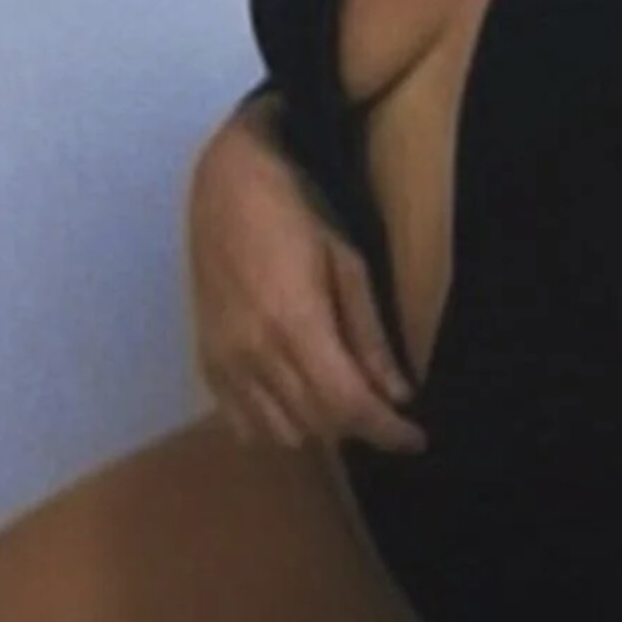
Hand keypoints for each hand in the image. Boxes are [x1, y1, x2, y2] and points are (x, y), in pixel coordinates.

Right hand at [186, 102, 427, 453]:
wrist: (226, 184)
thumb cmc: (297, 211)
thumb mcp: (347, 262)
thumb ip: (369, 334)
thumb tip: (399, 393)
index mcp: (296, 325)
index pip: (348, 405)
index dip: (387, 430)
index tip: (416, 437)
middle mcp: (255, 354)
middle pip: (318, 423)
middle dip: (358, 423)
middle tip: (382, 402)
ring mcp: (224, 362)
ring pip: (281, 432)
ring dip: (318, 424)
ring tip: (337, 391)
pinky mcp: (205, 361)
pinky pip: (242, 423)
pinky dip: (275, 423)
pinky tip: (294, 394)